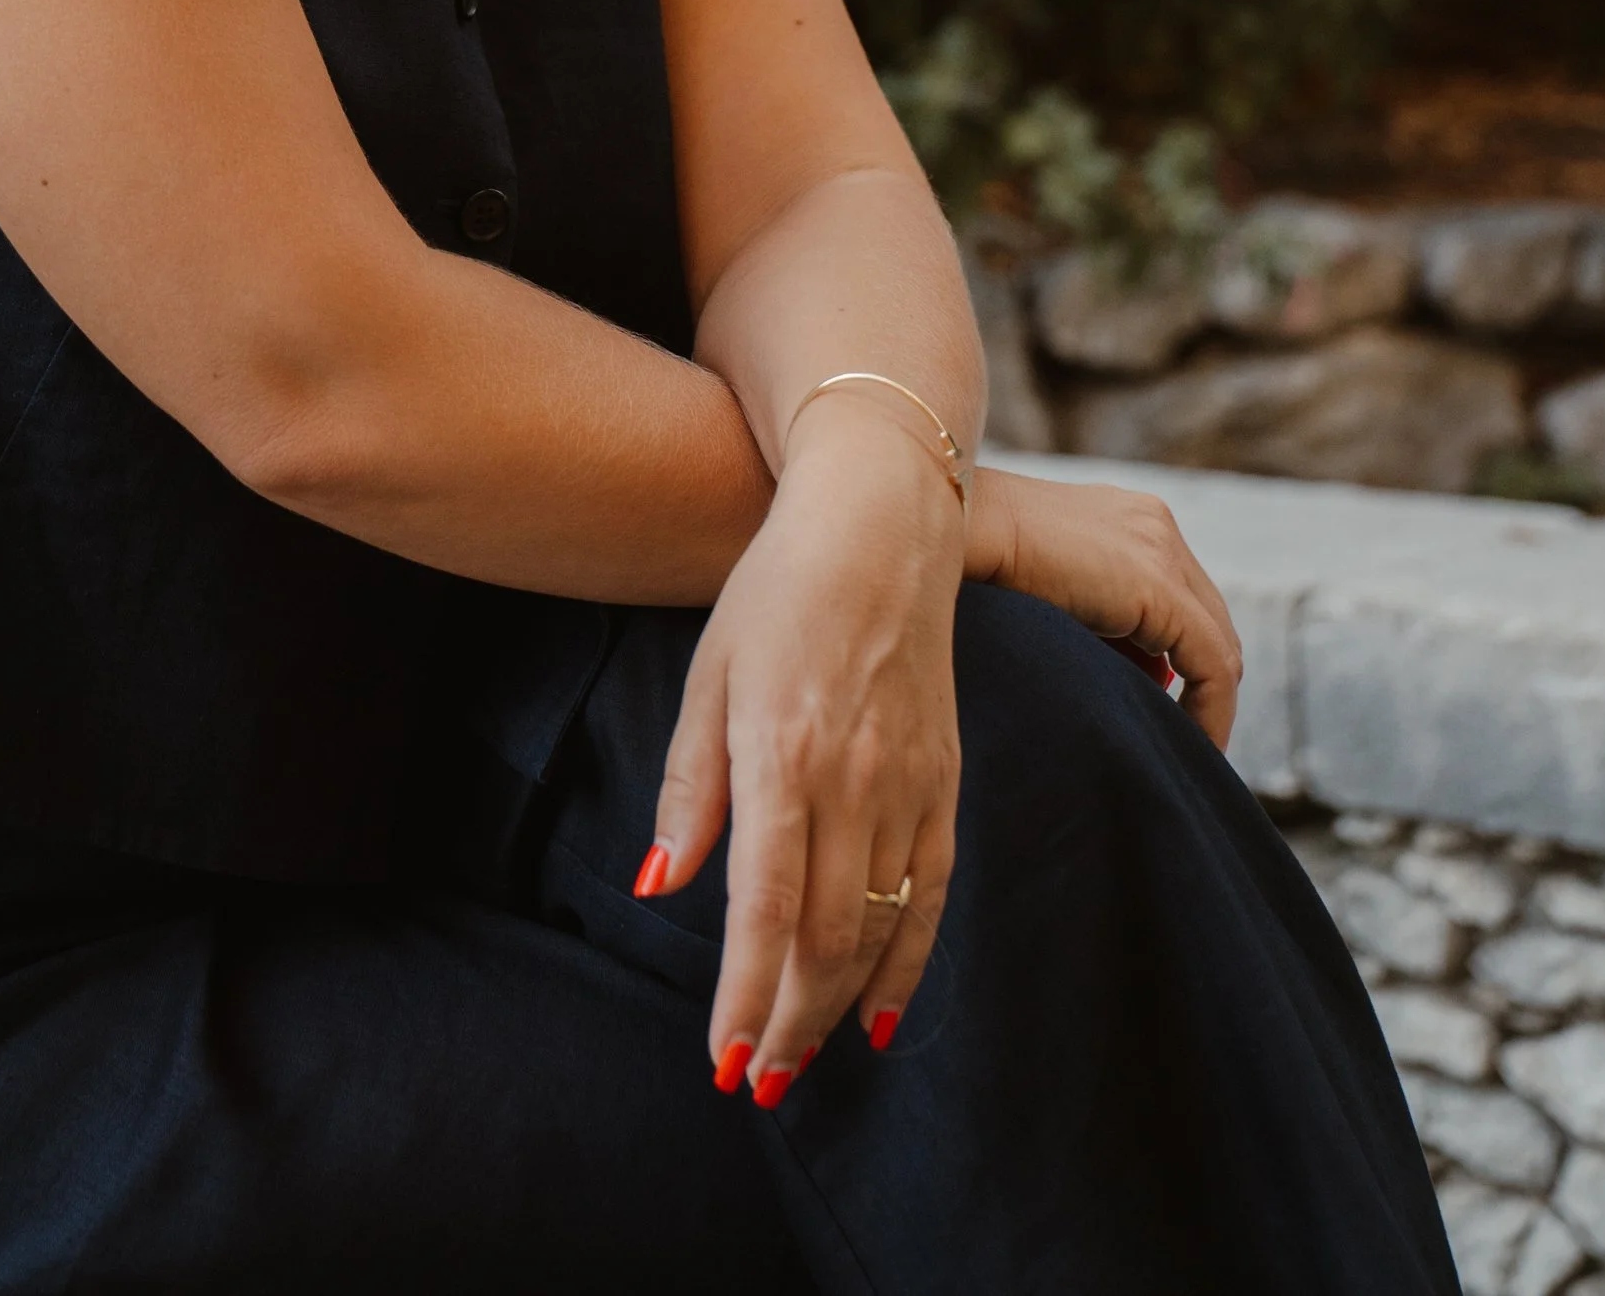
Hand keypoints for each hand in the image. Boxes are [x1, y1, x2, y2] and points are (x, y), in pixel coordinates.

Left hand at [637, 402, 964, 1101]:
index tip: (723, 1061)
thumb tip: (657, 886)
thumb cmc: (777, 588)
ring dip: (840, 1007)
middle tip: (756, 1082)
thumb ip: (691, 786)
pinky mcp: (947, 778)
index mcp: (785, 751)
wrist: (882, 522)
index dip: (746, 997)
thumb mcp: (710, 671)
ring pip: (882, 926)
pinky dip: (908, 959)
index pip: (766, 909)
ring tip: (801, 1060)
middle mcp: (856, 778)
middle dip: (790, 1023)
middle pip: (828, 937)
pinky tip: (880, 1010)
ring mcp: (911, 781)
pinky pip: (933, 889)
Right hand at [964, 466, 1241, 750]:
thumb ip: (1093, 617)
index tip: (1165, 707)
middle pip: (1209, 618)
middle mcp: (1158, 524)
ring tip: (1184, 744)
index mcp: (1132, 517)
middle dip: (1202, 680)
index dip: (1184, 657)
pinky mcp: (1159, 587)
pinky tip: (1193, 742)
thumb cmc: (979, 563)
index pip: (1183, 597)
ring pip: (1219, 643)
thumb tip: (1125, 674)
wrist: (959, 529)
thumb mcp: (1051, 587)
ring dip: (1208, 698)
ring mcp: (1163, 550)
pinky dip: (1211, 709)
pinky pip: (1212, 663)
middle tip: (1184, 734)